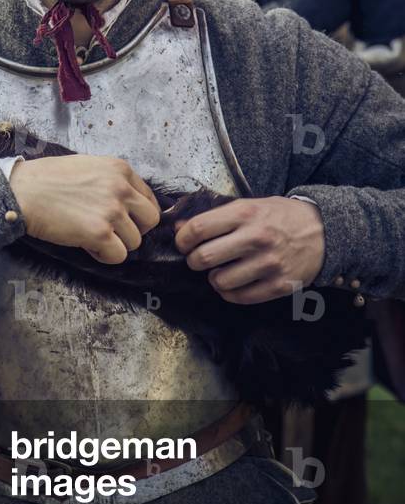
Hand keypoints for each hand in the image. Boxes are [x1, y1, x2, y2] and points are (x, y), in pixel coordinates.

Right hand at [9, 155, 160, 263]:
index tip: (122, 219)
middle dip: (133, 229)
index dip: (136, 213)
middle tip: (111, 231)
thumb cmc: (48, 179)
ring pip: (135, 241)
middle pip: (150, 220)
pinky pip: (119, 256)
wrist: (22, 191)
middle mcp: (121, 188)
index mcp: (120, 169)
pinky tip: (88, 246)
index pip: (149, 198)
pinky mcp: (99, 233)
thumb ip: (112, 179)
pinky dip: (104, 256)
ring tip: (93, 236)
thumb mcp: (88, 166)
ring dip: (116, 244)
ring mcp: (112, 211)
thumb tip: (130, 200)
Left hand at [175, 196, 324, 304]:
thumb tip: (180, 227)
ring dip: (214, 278)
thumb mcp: (249, 205)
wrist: (323, 230)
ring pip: (220, 282)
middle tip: (197, 259)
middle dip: (193, 261)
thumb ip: (216, 216)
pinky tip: (234, 283)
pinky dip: (230, 292)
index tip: (183, 243)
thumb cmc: (279, 216)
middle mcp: (256, 238)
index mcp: (245, 213)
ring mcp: (269, 264)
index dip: (183, 239)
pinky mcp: (279, 285)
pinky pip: (240, 297)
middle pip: (204, 258)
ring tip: (220, 270)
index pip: (198, 229)